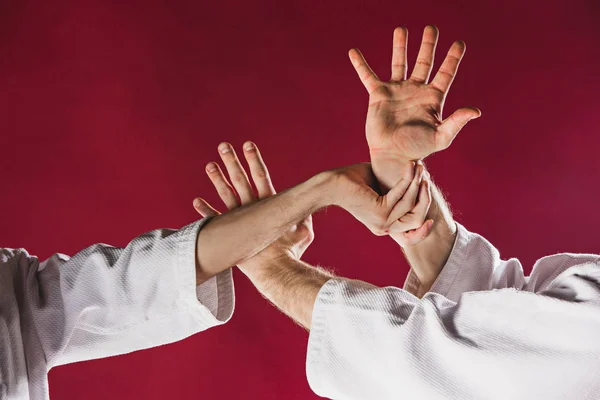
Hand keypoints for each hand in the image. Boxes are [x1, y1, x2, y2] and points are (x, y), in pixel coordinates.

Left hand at [193, 142, 313, 262]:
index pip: (261, 177)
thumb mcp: (304, 230)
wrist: (276, 271)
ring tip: (210, 165)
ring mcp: (239, 222)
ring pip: (226, 196)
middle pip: (240, 181)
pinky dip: (205, 210)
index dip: (254, 159)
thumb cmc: (292, 251)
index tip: (247, 143)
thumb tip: (312, 204)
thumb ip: (304, 215)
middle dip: (232, 162)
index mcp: (270, 206)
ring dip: (217, 179)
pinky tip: (196, 200)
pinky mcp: (230, 236)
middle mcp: (252, 210)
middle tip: (223, 146)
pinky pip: (214, 221)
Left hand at [326, 162, 432, 239]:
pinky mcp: (380, 211)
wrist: (333, 183)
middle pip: (417, 215)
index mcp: (384, 225)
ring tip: (419, 166)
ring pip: (410, 202)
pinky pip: (401, 194)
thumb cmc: (355, 181)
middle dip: (424, 194)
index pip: (412, 227)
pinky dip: (407, 178)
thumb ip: (398, 190)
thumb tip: (417, 182)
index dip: (424, 216)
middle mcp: (384, 227)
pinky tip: (410, 166)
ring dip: (417, 181)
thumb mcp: (382, 187)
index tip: (431, 201)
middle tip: (425, 173)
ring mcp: (382, 221)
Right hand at [349, 25, 480, 188]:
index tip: (460, 43)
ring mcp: (397, 91)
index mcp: (432, 98)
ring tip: (401, 29)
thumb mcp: (441, 137)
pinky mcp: (378, 95)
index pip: (445, 73)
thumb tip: (476, 111)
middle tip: (432, 28)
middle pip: (424, 62)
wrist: (393, 155)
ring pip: (399, 63)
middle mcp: (415, 90)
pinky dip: (360, 64)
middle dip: (428, 45)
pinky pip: (368, 76)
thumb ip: (457, 122)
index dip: (453, 58)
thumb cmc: (417, 149)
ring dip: (400, 46)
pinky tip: (354, 52)